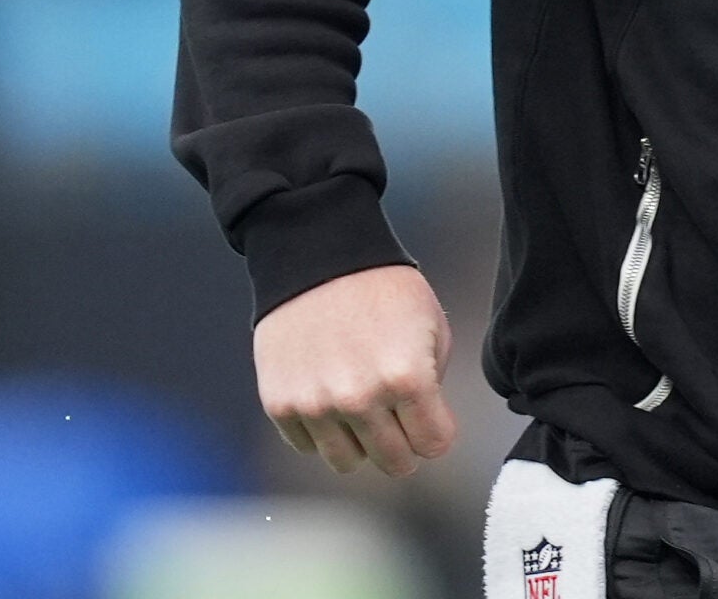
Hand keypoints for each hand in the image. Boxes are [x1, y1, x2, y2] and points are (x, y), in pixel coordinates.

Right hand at [253, 263, 458, 477]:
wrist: (318, 256)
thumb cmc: (383, 289)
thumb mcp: (433, 326)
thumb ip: (435, 383)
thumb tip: (424, 424)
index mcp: (407, 377)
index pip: (434, 445)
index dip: (437, 432)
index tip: (430, 418)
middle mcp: (360, 399)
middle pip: (395, 463)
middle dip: (404, 445)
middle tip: (398, 419)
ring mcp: (316, 405)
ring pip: (349, 462)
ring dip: (361, 443)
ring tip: (362, 408)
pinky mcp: (280, 405)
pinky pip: (308, 446)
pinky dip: (322, 430)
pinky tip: (329, 396)